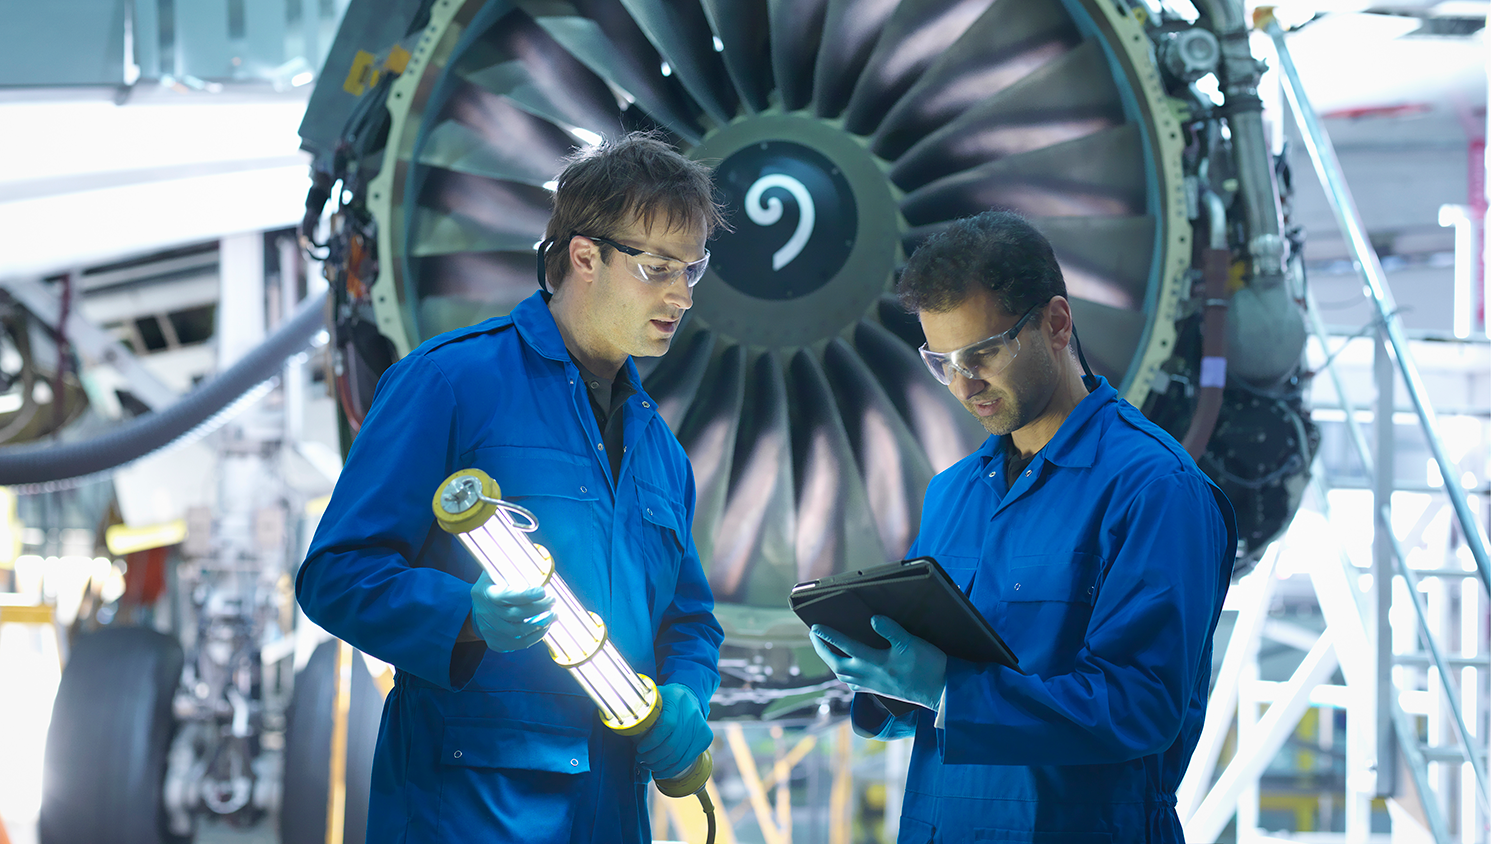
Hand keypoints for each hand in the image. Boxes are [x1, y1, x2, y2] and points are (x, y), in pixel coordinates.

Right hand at [469, 572, 553, 651]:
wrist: (477, 607)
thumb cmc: (493, 585)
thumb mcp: (496, 571)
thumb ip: (513, 568)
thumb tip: (538, 560)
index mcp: (485, 592)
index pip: (506, 596)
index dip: (526, 595)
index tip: (543, 591)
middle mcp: (485, 613)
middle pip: (515, 615)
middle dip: (539, 608)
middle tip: (553, 600)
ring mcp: (488, 630)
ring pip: (518, 633)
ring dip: (540, 625)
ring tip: (554, 615)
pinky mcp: (494, 642)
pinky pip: (518, 645)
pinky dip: (535, 637)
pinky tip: (545, 627)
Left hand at [636, 683, 711, 778]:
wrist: (689, 696)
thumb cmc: (666, 699)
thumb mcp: (653, 696)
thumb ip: (641, 707)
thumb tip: (622, 720)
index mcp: (677, 699)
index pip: (666, 726)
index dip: (651, 742)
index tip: (639, 749)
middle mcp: (692, 713)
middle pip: (672, 745)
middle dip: (653, 757)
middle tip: (641, 760)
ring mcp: (701, 726)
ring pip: (679, 755)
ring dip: (660, 765)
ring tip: (649, 766)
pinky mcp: (705, 738)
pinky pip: (688, 759)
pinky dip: (672, 769)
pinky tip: (661, 771)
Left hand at [809, 616, 946, 710]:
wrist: (939, 691)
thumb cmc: (928, 665)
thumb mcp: (911, 643)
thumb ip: (891, 630)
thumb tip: (872, 619)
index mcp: (876, 662)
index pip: (846, 647)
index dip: (829, 636)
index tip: (815, 627)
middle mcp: (870, 675)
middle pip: (836, 664)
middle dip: (822, 649)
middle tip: (812, 636)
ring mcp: (873, 685)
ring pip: (842, 675)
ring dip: (830, 662)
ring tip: (824, 649)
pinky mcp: (878, 691)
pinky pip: (853, 684)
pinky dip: (844, 675)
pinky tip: (845, 671)